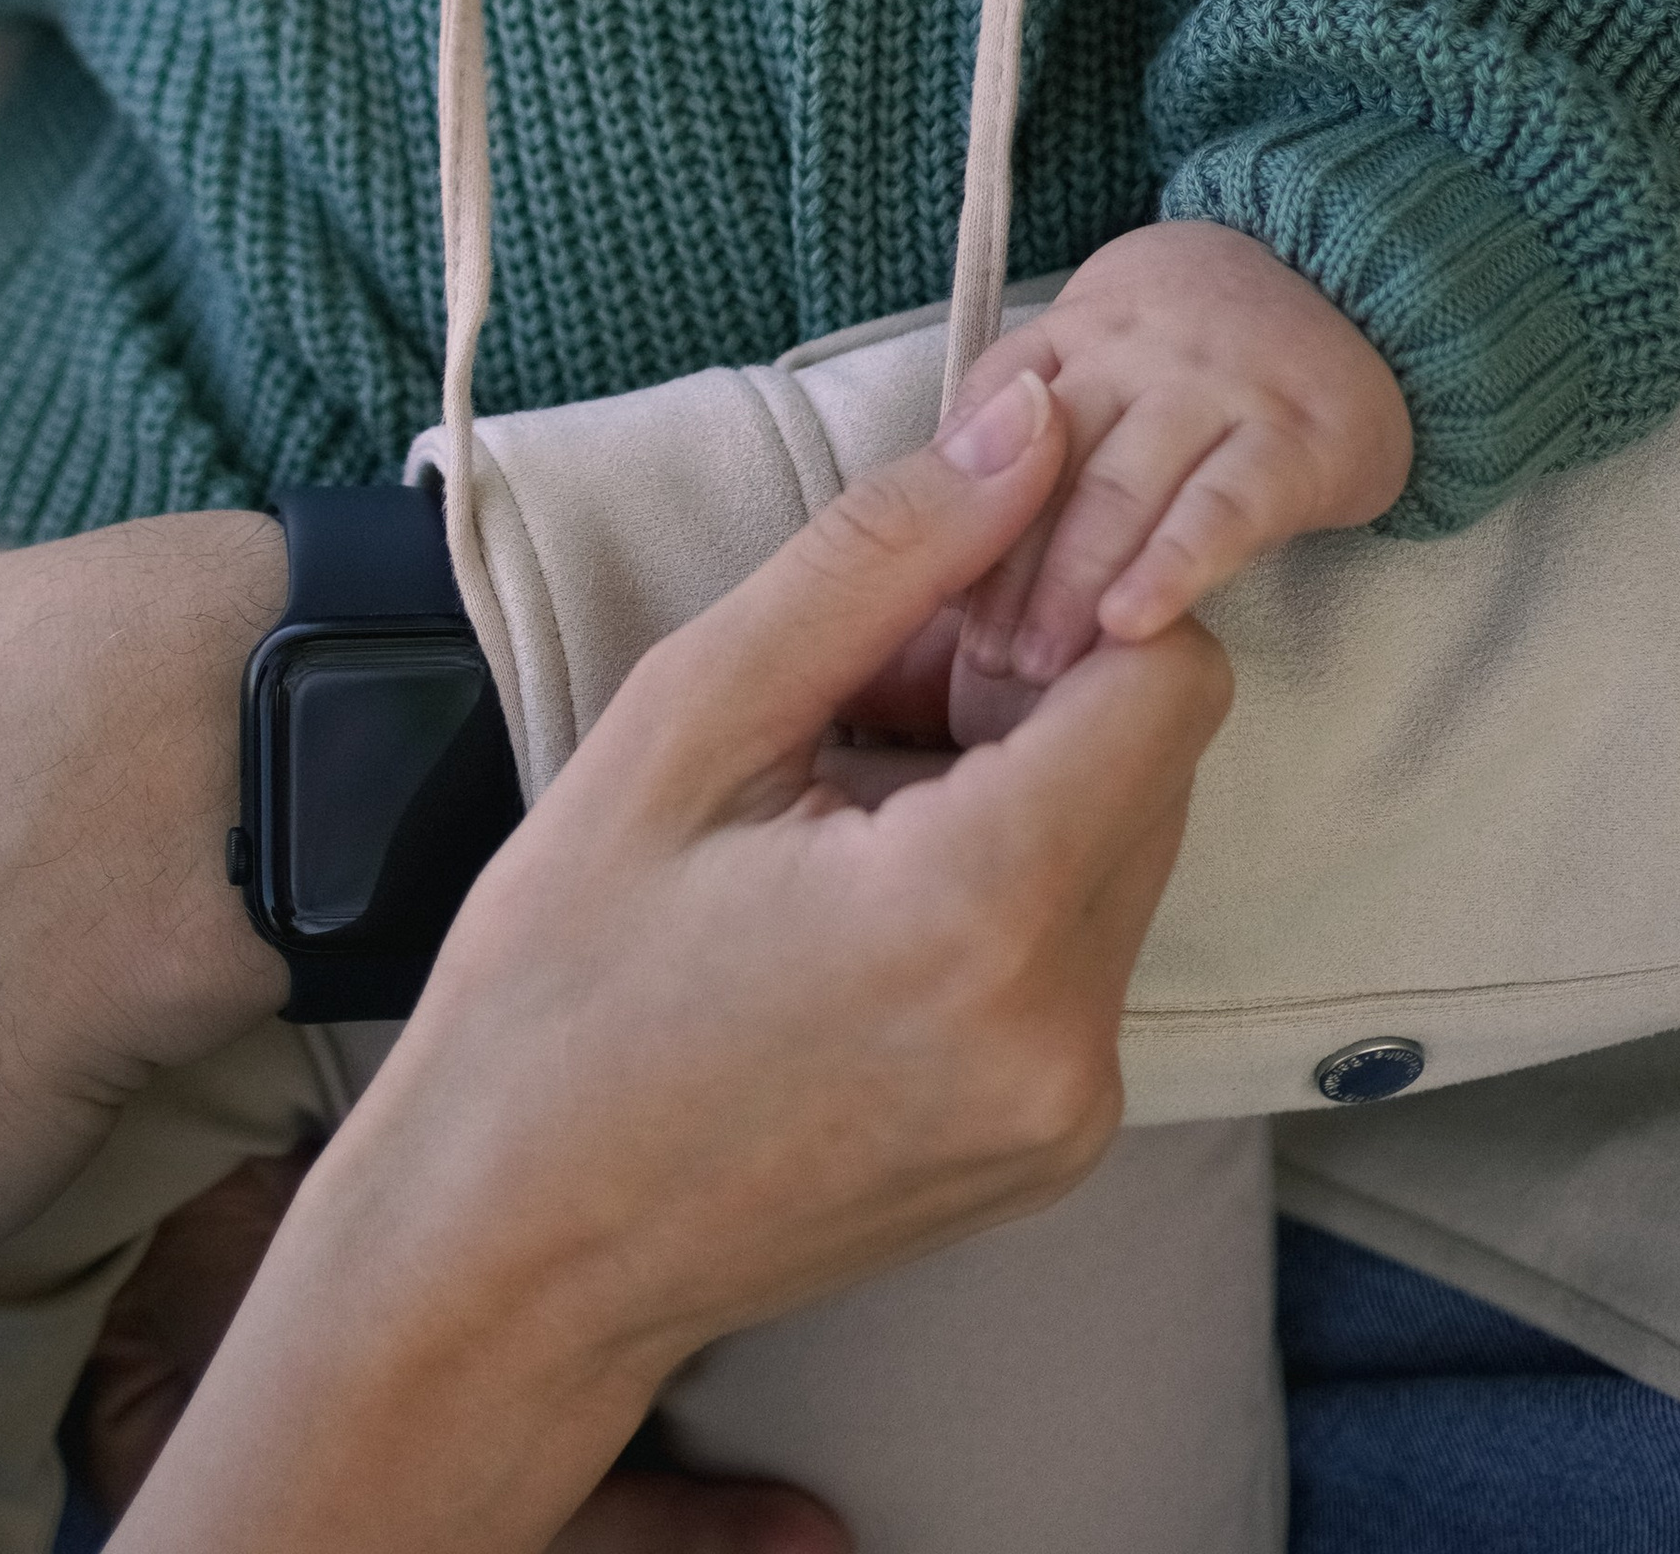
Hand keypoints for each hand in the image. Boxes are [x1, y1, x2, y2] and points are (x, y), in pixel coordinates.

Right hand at [112, 373, 1231, 1553]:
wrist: (509, 1251)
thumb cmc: (560, 981)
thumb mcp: (686, 718)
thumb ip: (880, 557)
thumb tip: (1032, 428)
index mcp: (976, 916)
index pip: (1170, 674)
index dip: (1065, 602)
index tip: (930, 615)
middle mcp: (1065, 1034)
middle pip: (1156, 757)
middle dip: (1032, 685)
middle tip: (852, 700)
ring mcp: (1071, 1112)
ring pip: (1128, 843)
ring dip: (1020, 780)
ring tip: (836, 801)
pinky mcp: (1055, 1150)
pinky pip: (1088, 950)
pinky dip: (1005, 882)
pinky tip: (856, 892)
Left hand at [949, 222, 1413, 706]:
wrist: (1349, 281)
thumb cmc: (1194, 353)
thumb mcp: (1097, 359)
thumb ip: (1020, 429)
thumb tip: (930, 535)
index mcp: (1071, 338)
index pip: (988, 427)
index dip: (951, 516)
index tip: (930, 601)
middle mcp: (1133, 351)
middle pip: (1044, 465)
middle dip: (1003, 570)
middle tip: (976, 659)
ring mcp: (1216, 388)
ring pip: (1120, 488)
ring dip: (1070, 584)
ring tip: (1038, 670)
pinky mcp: (1298, 439)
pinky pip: (1224, 508)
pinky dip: (1174, 566)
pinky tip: (1135, 624)